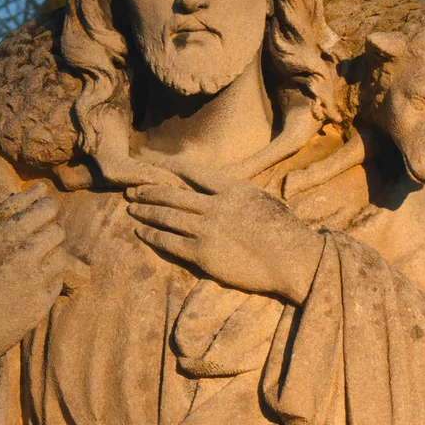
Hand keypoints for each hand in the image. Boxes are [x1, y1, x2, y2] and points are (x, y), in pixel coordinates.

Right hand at [0, 182, 87, 365]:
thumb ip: (12, 212)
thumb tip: (42, 187)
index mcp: (4, 233)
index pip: (46, 207)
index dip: (47, 211)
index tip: (40, 218)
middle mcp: (20, 252)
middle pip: (58, 229)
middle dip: (51, 235)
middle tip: (37, 245)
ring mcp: (33, 277)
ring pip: (61, 254)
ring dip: (51, 259)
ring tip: (32, 268)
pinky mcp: (42, 299)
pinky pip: (58, 280)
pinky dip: (49, 283)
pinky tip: (30, 288)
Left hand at [126, 163, 324, 304]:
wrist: (293, 259)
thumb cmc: (284, 230)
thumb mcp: (262, 199)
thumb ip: (237, 193)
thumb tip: (218, 189)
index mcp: (232, 188)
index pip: (194, 173)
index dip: (171, 168)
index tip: (154, 165)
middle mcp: (216, 205)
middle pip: (173, 194)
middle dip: (150, 190)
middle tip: (133, 189)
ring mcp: (208, 230)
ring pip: (167, 217)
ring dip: (146, 211)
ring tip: (131, 208)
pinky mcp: (203, 254)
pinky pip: (170, 242)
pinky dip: (152, 236)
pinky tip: (141, 232)